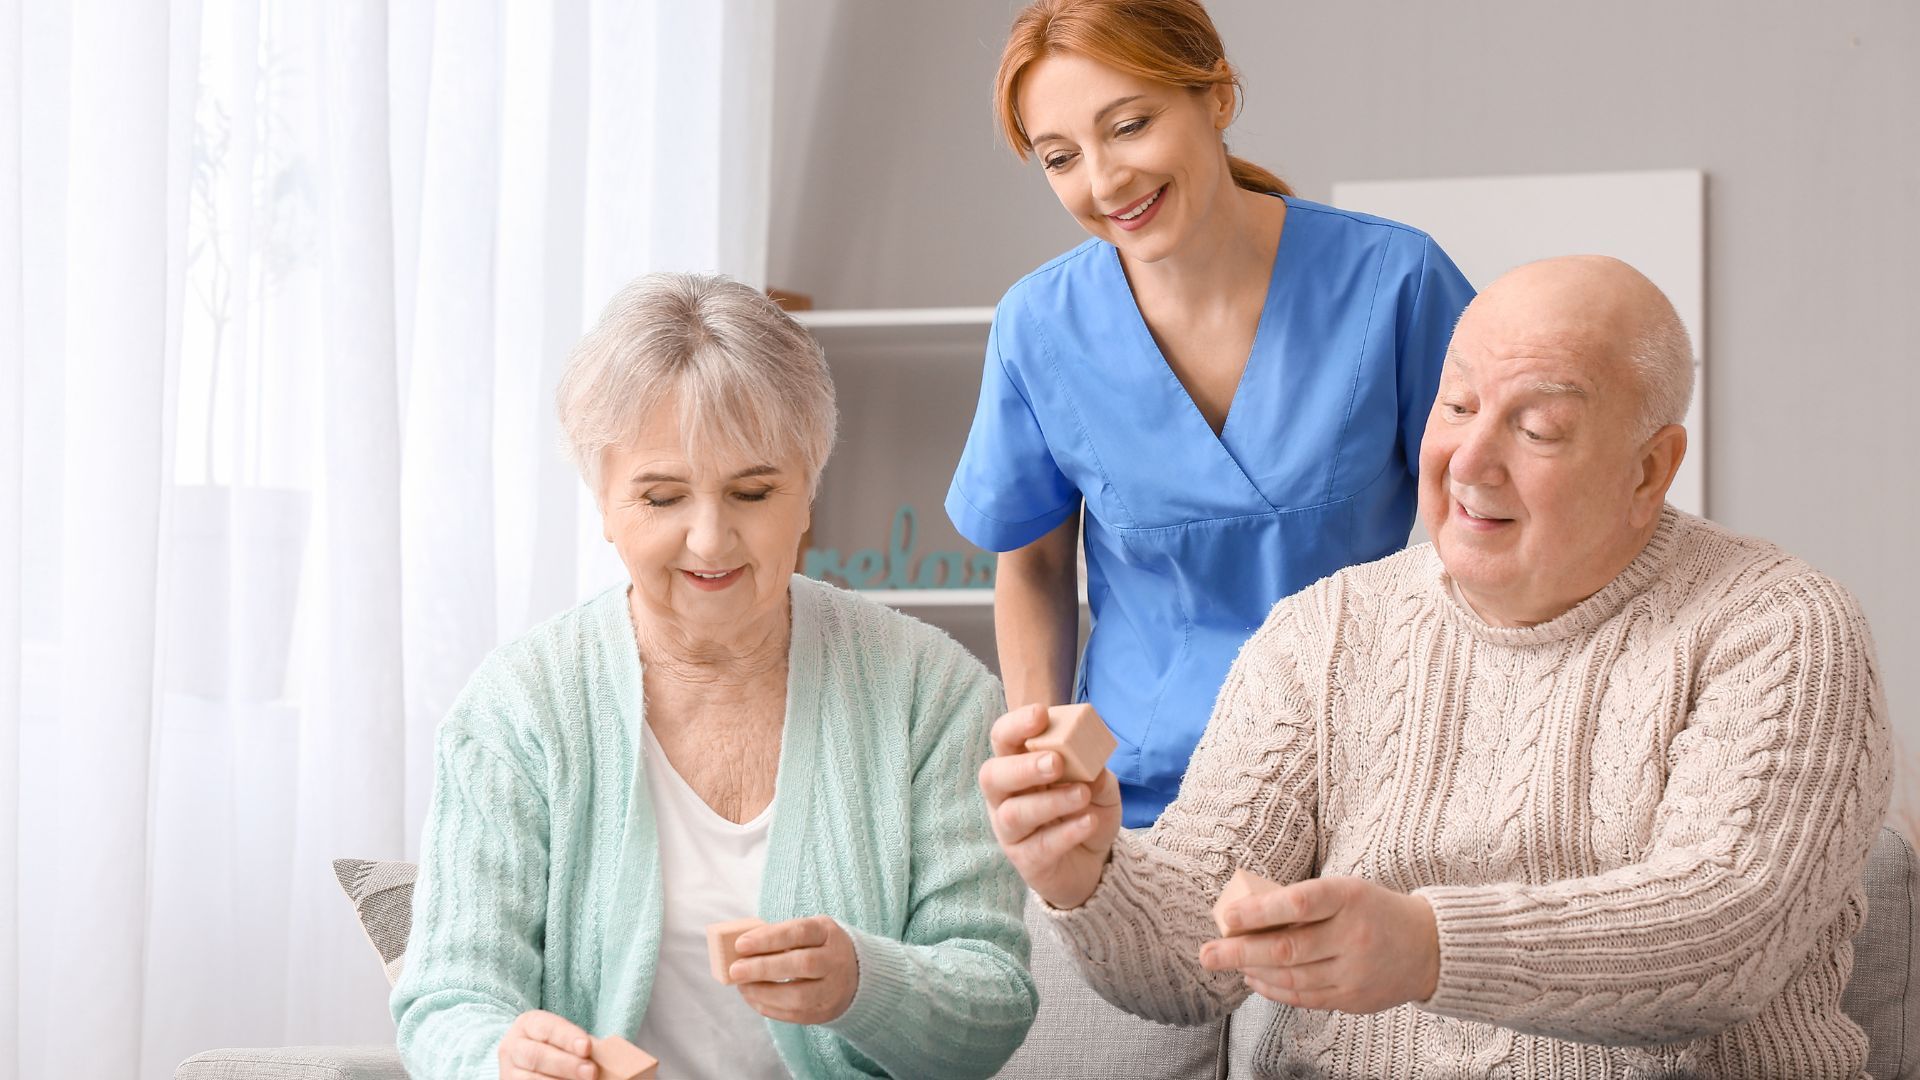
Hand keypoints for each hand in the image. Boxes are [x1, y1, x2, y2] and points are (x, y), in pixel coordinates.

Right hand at [497, 1009, 598, 1079]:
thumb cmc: (554, 1046)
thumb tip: (606, 1055)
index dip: (567, 1037)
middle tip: (591, 1071)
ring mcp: (508, 1070)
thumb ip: (579, 1044)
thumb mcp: (562, 1038)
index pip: (547, 1028)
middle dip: (566, 1064)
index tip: (587, 1047)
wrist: (526, 1059)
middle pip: (536, 1056)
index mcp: (527, 1024)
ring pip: (531, 1079)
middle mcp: (512, 1046)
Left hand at [729, 914, 860, 1024]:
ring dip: (763, 992)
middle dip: (764, 968)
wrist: (856, 974)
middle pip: (802, 964)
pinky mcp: (824, 1012)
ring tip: (742, 986)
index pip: (799, 932)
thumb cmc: (819, 947)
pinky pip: (794, 1014)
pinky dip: (768, 1007)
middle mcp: (835, 961)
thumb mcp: (808, 932)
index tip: (741, 944)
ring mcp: (832, 989)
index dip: (769, 938)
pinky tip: (753, 997)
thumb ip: (780, 935)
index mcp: (828, 933)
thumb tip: (741, 948)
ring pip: (798, 996)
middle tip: (736, 970)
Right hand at [978, 703, 1123, 909]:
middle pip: (992, 776)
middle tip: (1054, 762)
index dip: (1016, 725)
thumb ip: (1095, 772)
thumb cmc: (1086, 811)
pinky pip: (1038, 847)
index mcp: (1018, 766)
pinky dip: (1066, 832)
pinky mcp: (1026, 862)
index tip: (1040, 714)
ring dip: (1050, 802)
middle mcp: (1006, 797)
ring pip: (1013, 814)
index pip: (1003, 739)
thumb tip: (1092, 764)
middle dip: (1022, 767)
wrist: (1095, 862)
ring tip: (1082, 795)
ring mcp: (1011, 832)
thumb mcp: (1100, 786)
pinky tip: (1088, 821)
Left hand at [1199, 876, 1438, 1013]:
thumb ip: (1303, 902)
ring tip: (1227, 963)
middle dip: (1240, 952)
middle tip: (1206, 954)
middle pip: (1288, 948)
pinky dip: (1274, 989)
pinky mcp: (1354, 999)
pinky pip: (1305, 997)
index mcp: (1349, 898)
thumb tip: (1245, 915)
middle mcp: (1353, 936)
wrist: (1430, 947)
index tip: (1227, 916)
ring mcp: (1355, 972)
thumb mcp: (1345, 891)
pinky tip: (1255, 979)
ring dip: (1253, 971)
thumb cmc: (1373, 910)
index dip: (1260, 911)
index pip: (1299, 903)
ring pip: (1292, 977)